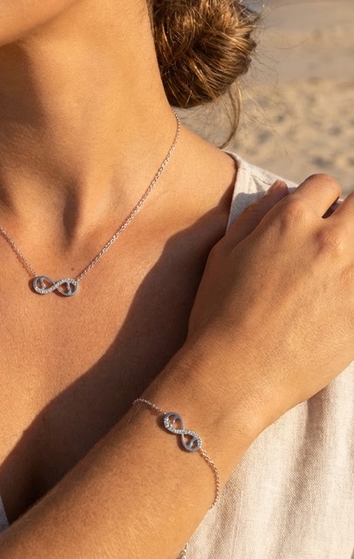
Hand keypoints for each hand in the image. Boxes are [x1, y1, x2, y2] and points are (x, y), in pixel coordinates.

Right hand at [185, 174, 353, 431]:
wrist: (235, 374)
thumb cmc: (218, 312)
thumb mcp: (223, 254)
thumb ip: (255, 215)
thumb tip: (281, 189)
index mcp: (290, 221)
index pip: (324, 184)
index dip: (317, 198)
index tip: (312, 217)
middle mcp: (329, 242)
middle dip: (348, 215)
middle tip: (331, 240)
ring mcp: (353, 278)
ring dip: (352, 250)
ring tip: (335, 272)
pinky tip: (339, 300)